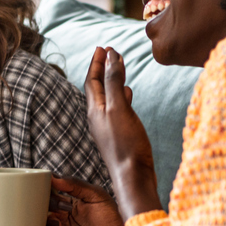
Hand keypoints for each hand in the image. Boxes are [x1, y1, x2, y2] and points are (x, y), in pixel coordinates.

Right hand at [42, 176, 123, 225]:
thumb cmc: (111, 219)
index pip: (46, 196)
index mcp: (65, 205)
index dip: (41, 192)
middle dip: (37, 210)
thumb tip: (53, 177)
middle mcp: (58, 219)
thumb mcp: (97, 196)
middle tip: (51, 211)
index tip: (42, 190)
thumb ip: (76, 185)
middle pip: (36, 212)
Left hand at [84, 47, 162, 220]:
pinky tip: (129, 95)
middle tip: (110, 52)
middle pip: (97, 87)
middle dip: (103, 68)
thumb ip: (114, 81)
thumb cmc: (126, 145)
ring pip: (108, 98)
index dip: (96, 62)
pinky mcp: (119, 135)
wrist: (134, 178)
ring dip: (113, 81)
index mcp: (95, 110)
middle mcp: (98, 118)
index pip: (91, 80)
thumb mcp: (120, 108)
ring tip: (120, 68)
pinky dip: (122, 96)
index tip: (103, 47)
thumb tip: (111, 56)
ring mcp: (108, 127)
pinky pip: (117, 109)